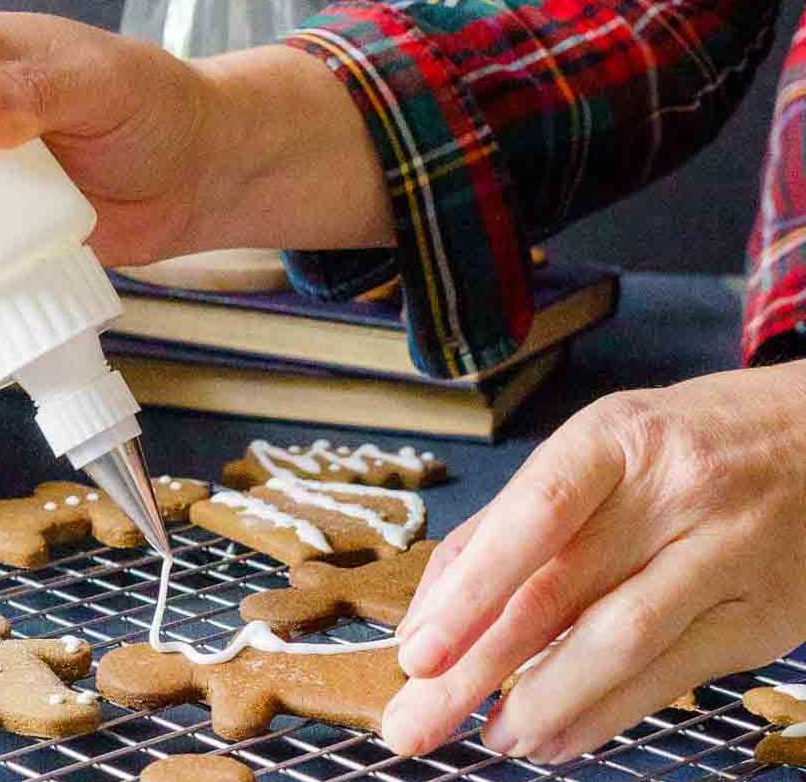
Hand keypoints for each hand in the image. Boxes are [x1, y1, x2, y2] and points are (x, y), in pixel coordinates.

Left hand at [381, 364, 805, 762]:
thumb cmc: (682, 442)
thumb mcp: (600, 446)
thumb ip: (516, 520)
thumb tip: (436, 608)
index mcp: (615, 439)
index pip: (533, 516)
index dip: (471, 588)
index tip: (417, 650)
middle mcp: (673, 493)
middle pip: (561, 592)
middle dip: (478, 667)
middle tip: (416, 722)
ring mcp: (726, 555)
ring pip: (620, 644)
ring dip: (543, 703)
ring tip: (489, 737)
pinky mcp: (761, 618)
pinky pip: (672, 677)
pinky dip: (605, 714)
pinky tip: (557, 737)